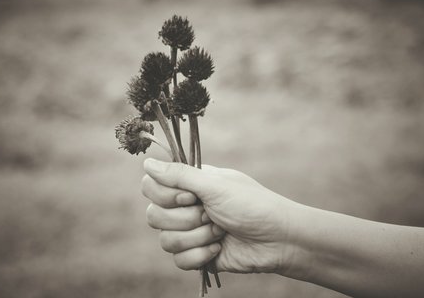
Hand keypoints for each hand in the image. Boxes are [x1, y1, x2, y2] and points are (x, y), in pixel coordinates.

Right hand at [141, 158, 298, 274]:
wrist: (277, 240)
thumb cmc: (252, 205)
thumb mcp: (214, 186)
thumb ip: (179, 175)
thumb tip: (146, 163)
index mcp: (189, 184)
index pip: (151, 186)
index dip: (165, 195)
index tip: (190, 196)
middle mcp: (186, 206)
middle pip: (153, 215)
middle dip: (185, 219)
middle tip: (211, 214)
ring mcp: (190, 231)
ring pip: (165, 240)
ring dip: (196, 237)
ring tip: (220, 231)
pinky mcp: (196, 255)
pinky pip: (178, 260)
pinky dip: (199, 256)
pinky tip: (218, 249)